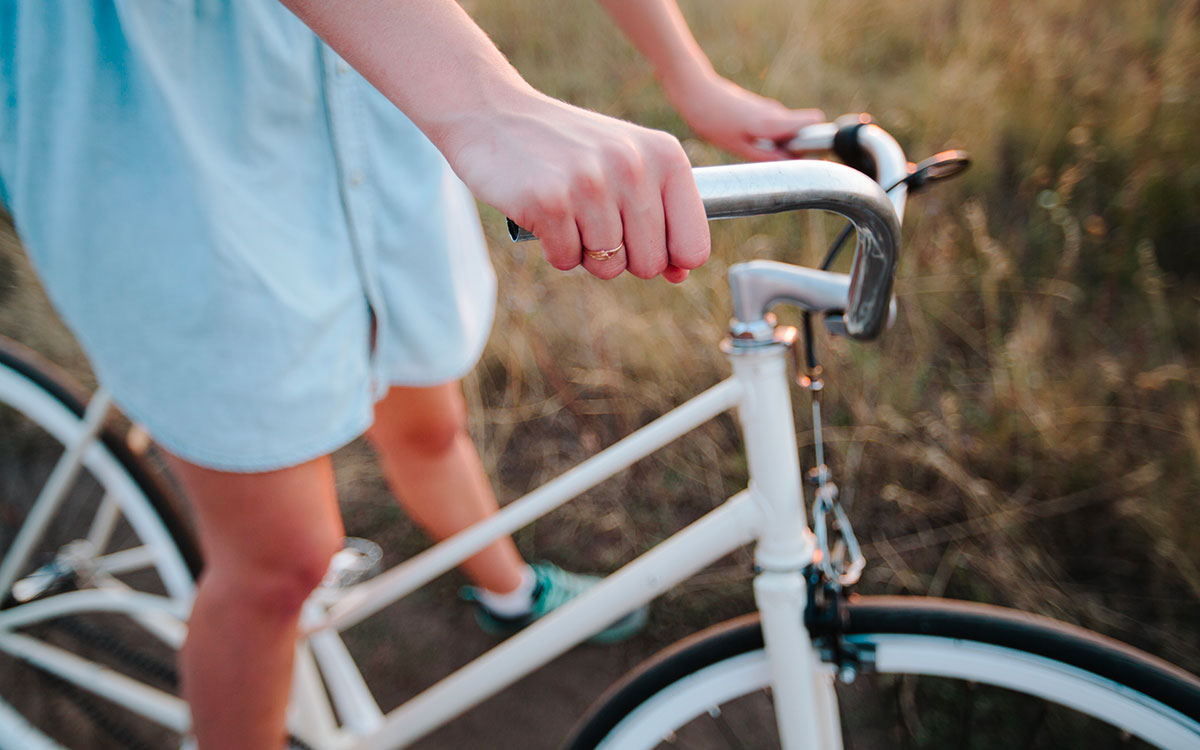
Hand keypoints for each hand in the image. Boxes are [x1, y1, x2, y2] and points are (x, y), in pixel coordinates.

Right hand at [441, 91, 708, 282]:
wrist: (493, 114)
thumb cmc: (568, 148)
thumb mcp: (627, 166)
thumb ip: (662, 216)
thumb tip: (681, 274)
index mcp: (665, 155)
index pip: (693, 248)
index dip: (668, 258)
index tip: (642, 240)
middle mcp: (633, 166)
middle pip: (649, 266)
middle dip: (621, 257)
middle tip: (594, 220)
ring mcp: (591, 183)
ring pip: (608, 268)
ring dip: (584, 251)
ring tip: (568, 210)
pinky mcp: (548, 201)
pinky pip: (566, 261)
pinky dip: (553, 248)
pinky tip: (543, 213)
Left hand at [665, 71, 824, 161]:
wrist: (695, 90)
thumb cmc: (712, 118)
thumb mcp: (737, 146)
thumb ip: (765, 155)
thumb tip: (790, 163)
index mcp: (773, 121)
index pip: (815, 120)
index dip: (816, 138)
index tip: (805, 156)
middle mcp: (775, 111)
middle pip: (802, 129)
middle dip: (795, 146)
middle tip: (773, 160)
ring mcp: (767, 107)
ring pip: (785, 129)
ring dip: (777, 143)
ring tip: (753, 150)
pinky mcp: (758, 108)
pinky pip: (772, 126)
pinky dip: (766, 136)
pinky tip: (744, 140)